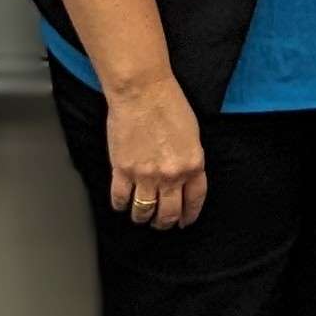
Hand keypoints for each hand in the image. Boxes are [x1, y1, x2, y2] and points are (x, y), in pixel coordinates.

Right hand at [105, 75, 209, 231]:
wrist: (142, 91)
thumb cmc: (168, 104)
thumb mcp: (192, 135)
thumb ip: (190, 160)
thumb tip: (184, 177)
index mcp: (192, 165)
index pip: (194, 201)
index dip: (189, 215)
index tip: (184, 222)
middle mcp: (171, 175)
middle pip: (169, 213)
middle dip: (165, 222)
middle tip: (161, 223)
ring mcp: (146, 175)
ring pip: (144, 211)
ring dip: (143, 217)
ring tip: (141, 216)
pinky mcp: (123, 170)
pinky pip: (121, 198)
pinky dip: (121, 205)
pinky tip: (122, 204)